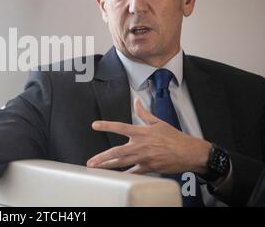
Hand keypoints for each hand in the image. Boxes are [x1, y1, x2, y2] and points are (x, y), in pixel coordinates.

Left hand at [87, 98, 210, 174]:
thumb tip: (137, 102)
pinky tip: (115, 177)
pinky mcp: (148, 168)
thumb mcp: (158, 122)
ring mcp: (143, 158)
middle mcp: (140, 146)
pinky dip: (124, 174)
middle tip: (91, 161)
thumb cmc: (175, 138)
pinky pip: (133, 172)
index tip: (95, 125)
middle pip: (117, 151)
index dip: (107, 126)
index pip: (120, 127)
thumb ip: (144, 113)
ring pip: (122, 163)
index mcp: (142, 133)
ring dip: (108, 166)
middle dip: (102, 157)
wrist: (189, 152)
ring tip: (97, 168)